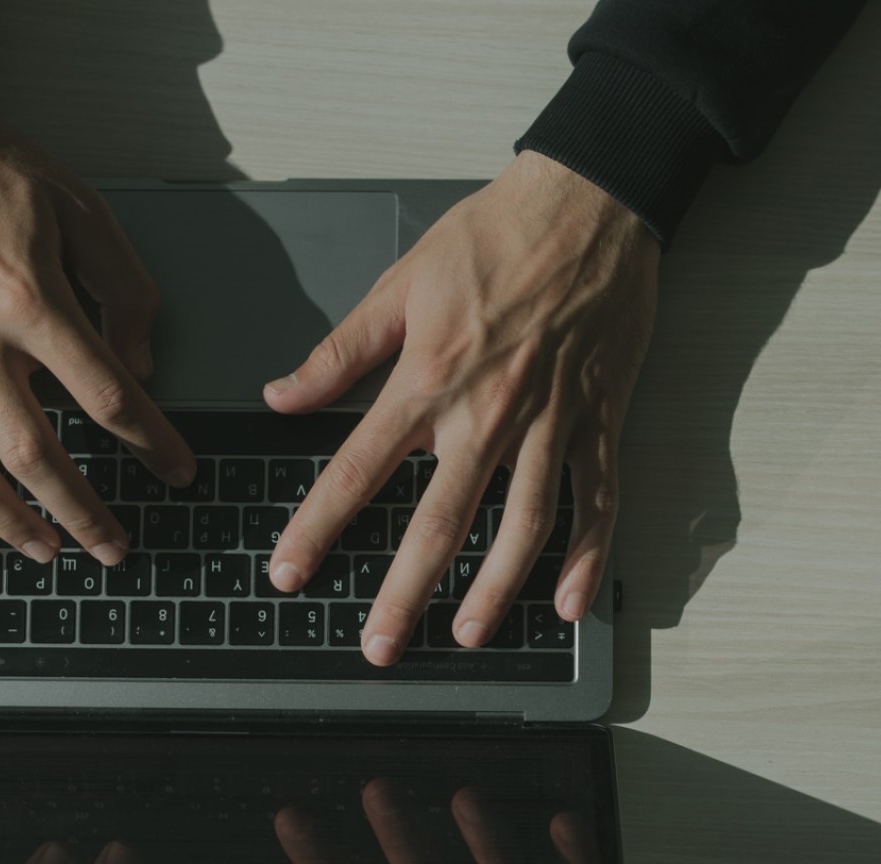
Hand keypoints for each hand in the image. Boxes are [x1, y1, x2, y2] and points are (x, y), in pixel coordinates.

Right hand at [0, 108, 194, 569]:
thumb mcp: (80, 210)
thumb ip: (124, 291)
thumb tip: (141, 365)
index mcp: (29, 300)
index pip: (106, 397)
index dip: (151, 444)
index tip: (178, 472)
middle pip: (35, 452)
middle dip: (83, 509)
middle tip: (117, 545)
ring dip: (9, 521)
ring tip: (49, 552)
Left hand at [262, 151, 657, 664]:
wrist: (591, 201)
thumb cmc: (496, 234)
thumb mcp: (400, 283)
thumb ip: (339, 352)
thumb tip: (280, 396)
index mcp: (429, 378)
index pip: (358, 469)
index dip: (317, 527)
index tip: (288, 571)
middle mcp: (488, 411)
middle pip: (439, 520)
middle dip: (404, 592)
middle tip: (379, 646)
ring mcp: (551, 420)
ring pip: (522, 524)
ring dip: (495, 589)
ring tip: (468, 634)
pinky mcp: (600, 418)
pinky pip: (597, 499)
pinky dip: (587, 555)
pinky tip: (570, 602)